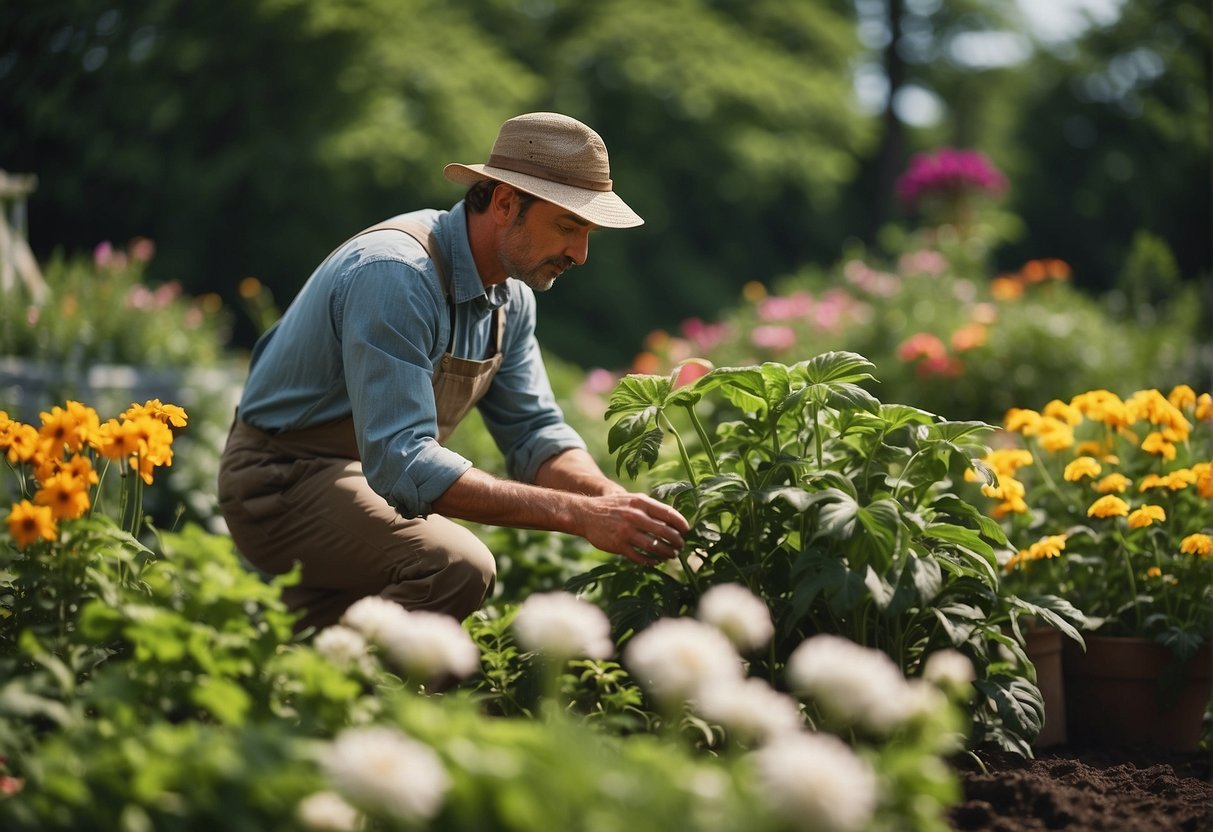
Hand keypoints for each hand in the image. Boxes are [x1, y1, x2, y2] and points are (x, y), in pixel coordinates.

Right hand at [576, 492, 690, 565]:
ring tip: (672, 555)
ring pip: (654, 547)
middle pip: (664, 532)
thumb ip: (649, 507)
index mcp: (640, 502)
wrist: (586, 514)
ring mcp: (626, 532)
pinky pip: (640, 557)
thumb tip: (672, 519)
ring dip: (667, 553)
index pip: (668, 513)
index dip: (680, 523)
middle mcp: (634, 516)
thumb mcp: (631, 499)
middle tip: (681, 546)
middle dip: (677, 541)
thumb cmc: (612, 507)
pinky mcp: (618, 545)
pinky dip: (651, 561)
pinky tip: (656, 561)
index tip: (686, 530)